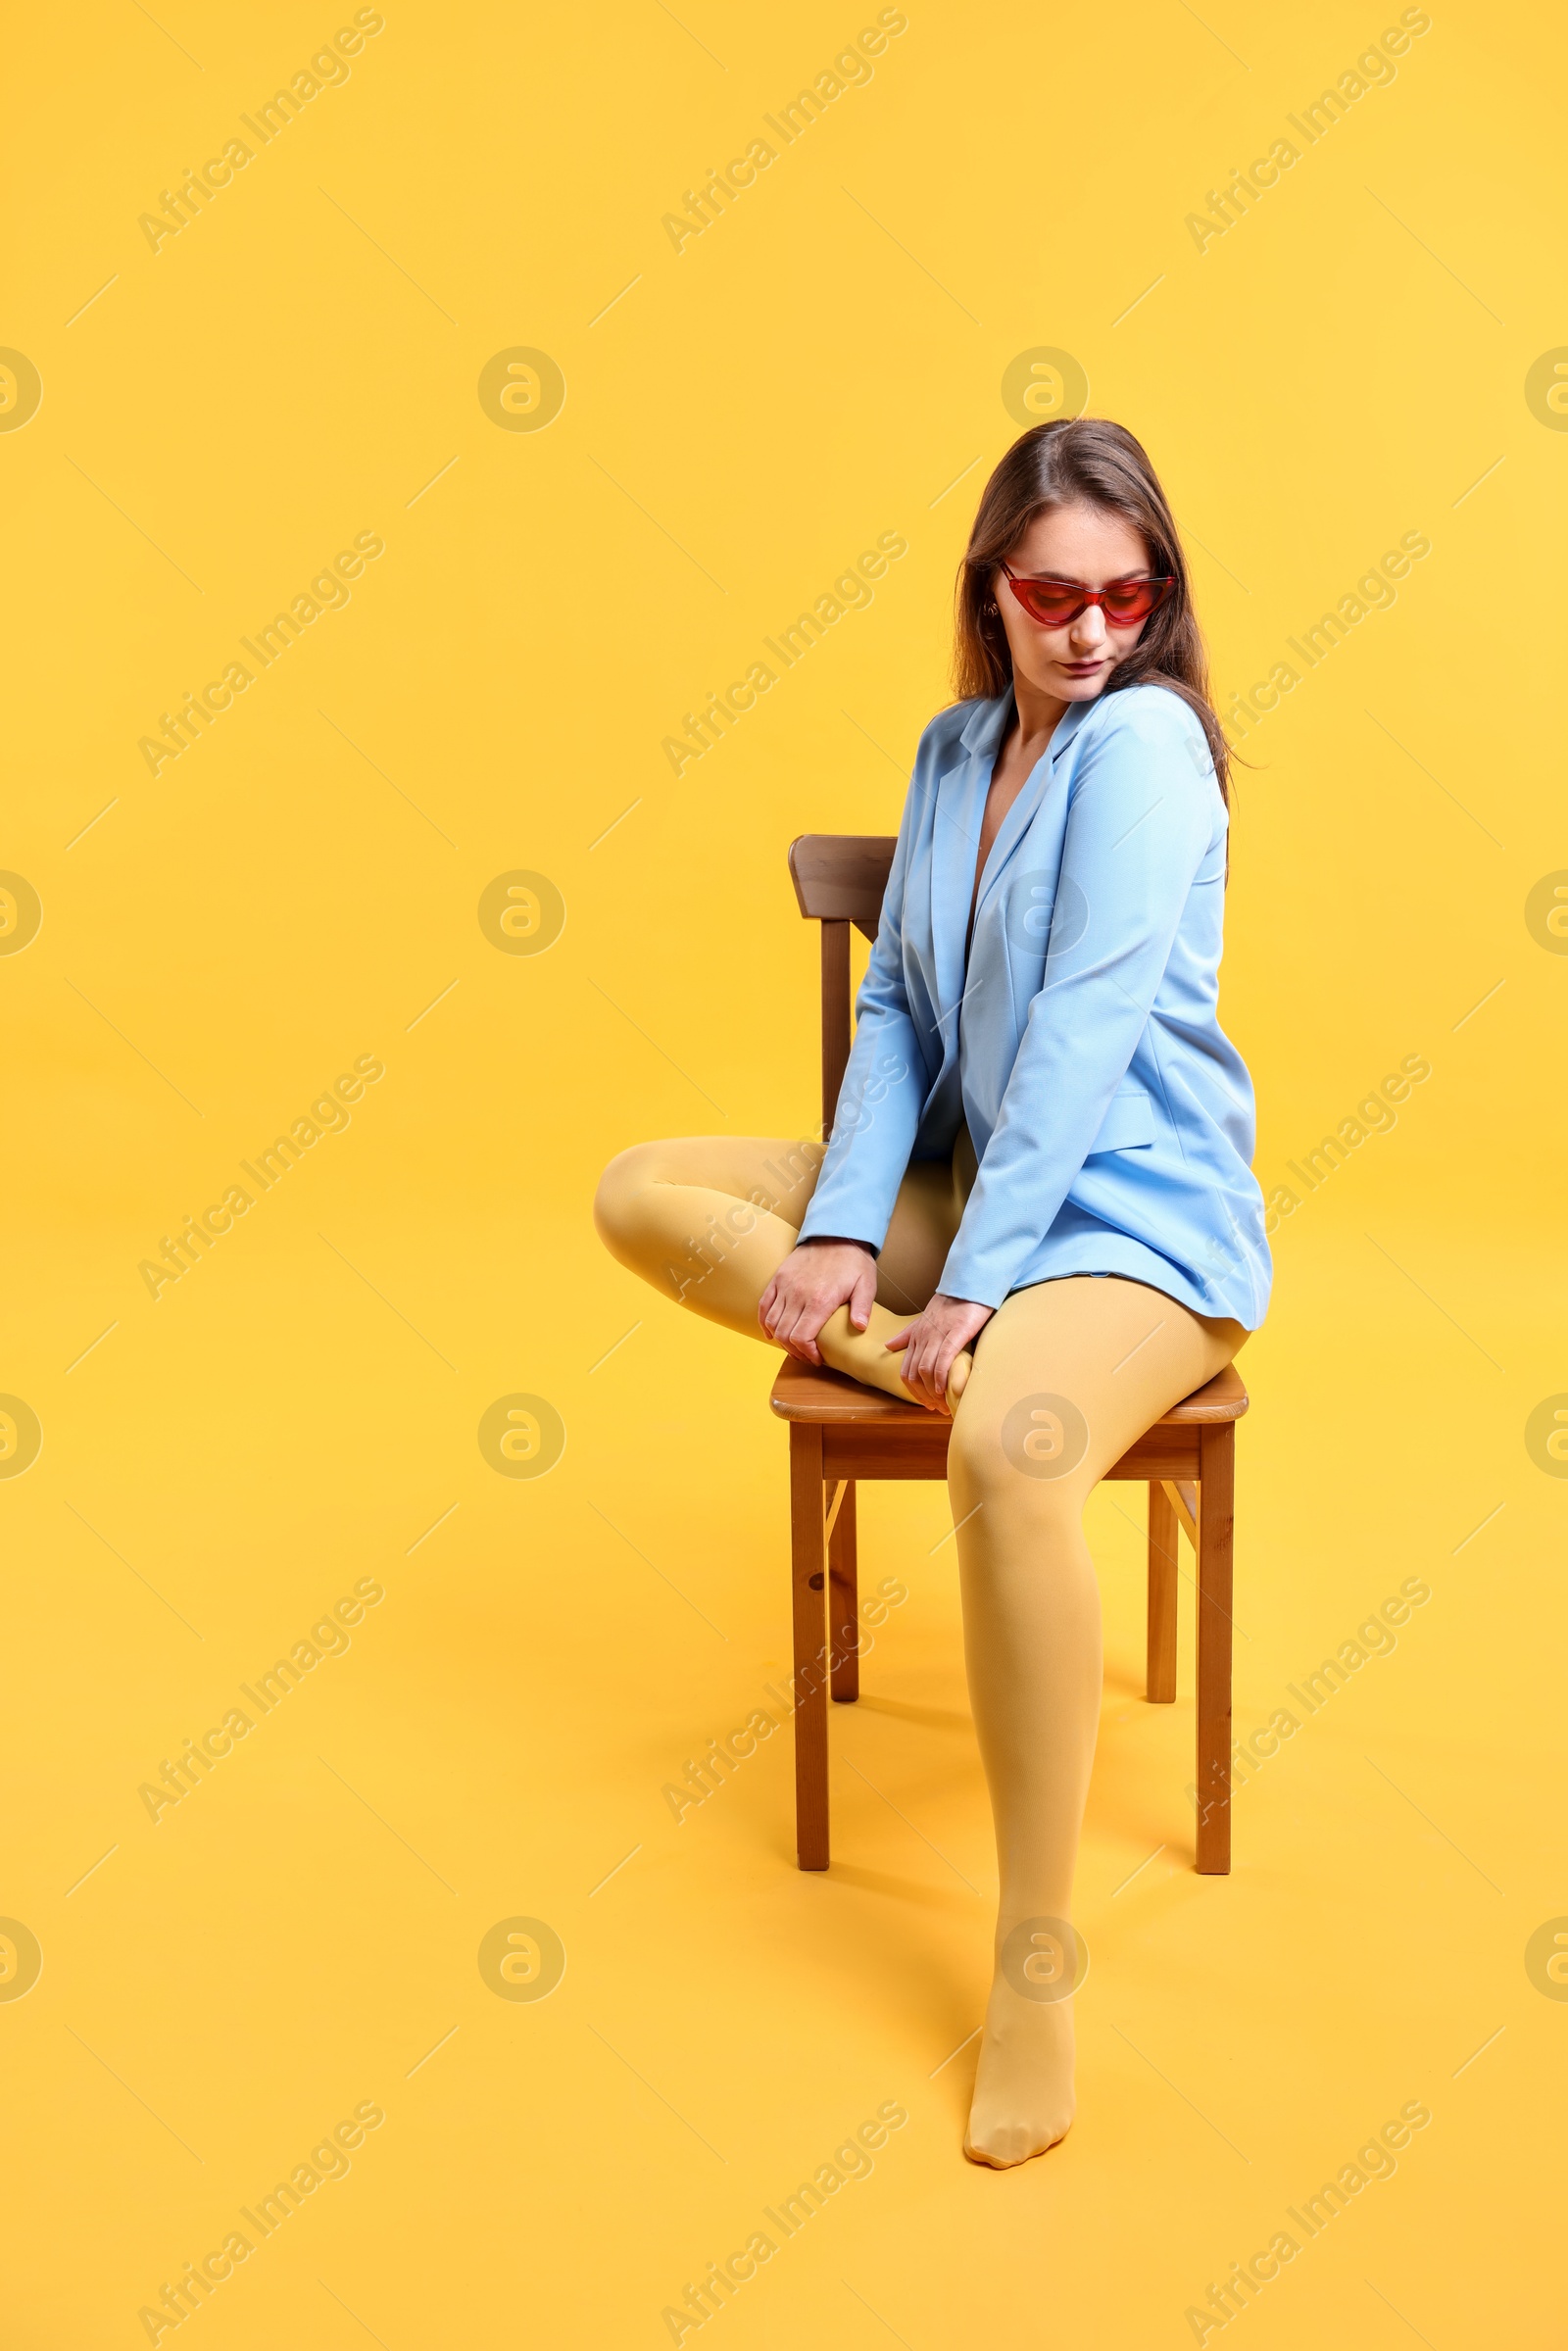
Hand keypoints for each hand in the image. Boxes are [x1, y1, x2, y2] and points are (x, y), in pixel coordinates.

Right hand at [759, 1239, 877, 1365]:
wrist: (836, 1232)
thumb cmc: (853, 1260)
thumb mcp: (866, 1283)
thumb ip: (863, 1307)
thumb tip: (860, 1327)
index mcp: (819, 1300)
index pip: (801, 1337)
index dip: (806, 1353)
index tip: (816, 1358)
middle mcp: (798, 1295)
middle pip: (784, 1334)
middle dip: (795, 1351)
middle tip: (807, 1356)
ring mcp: (785, 1286)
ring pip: (772, 1322)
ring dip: (780, 1339)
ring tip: (794, 1346)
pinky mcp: (778, 1278)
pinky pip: (764, 1304)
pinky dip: (764, 1322)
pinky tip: (771, 1332)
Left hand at [885, 1293, 992, 1412]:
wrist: (969, 1286)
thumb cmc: (950, 1304)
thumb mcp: (924, 1319)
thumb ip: (907, 1335)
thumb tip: (888, 1346)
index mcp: (916, 1336)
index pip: (906, 1369)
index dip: (913, 1390)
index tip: (925, 1403)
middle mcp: (923, 1337)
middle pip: (914, 1373)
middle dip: (923, 1395)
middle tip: (935, 1408)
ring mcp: (937, 1335)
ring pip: (925, 1369)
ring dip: (932, 1391)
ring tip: (942, 1404)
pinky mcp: (955, 1333)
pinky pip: (942, 1359)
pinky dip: (940, 1377)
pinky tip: (943, 1388)